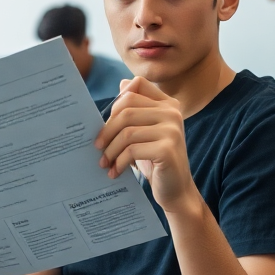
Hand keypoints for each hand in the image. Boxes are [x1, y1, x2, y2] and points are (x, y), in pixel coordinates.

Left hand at [94, 77, 198, 214]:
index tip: (108, 122)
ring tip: (105, 162)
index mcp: (168, 104)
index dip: (117, 101)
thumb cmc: (155, 160)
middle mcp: (173, 112)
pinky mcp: (167, 149)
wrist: (176, 190)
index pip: (136, 85)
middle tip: (98, 147)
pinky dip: (119, 162)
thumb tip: (122, 83)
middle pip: (126, 108)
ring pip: (127, 131)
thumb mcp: (145, 131)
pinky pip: (132, 150)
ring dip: (110, 149)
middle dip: (107, 129)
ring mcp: (172, 130)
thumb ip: (137, 110)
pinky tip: (116, 171)